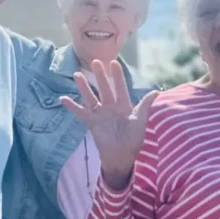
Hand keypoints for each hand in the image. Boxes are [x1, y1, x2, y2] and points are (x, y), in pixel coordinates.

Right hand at [60, 60, 158, 188]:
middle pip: (104, 88)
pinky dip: (72, 106)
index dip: (117, 76)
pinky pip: (80, 112)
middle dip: (100, 75)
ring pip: (90, 97)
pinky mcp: (91, 123)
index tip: (113, 63)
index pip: (120, 87)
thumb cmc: (134, 140)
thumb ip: (145, 106)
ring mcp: (100, 114)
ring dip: (84, 87)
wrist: (122, 156)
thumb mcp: (140, 121)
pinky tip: (63, 98)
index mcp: (124, 106)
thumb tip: (156, 92)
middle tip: (95, 61)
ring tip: (77, 74)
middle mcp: (111, 107)